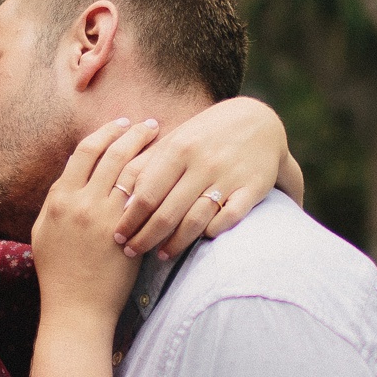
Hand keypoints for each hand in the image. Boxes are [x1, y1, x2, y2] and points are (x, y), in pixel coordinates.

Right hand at [31, 117, 156, 326]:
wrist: (76, 309)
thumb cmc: (58, 274)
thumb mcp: (44, 232)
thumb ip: (56, 201)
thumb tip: (70, 175)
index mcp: (59, 198)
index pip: (84, 152)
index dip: (105, 133)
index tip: (120, 124)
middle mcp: (81, 202)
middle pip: (112, 154)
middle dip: (133, 134)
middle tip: (150, 124)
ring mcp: (105, 218)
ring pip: (132, 171)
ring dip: (149, 151)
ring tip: (164, 141)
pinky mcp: (127, 234)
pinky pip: (146, 198)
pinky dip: (159, 180)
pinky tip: (172, 171)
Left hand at [111, 96, 294, 259]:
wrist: (259, 121)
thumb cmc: (205, 134)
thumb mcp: (175, 140)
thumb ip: (147, 165)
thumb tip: (117, 195)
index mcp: (178, 149)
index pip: (146, 194)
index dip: (129, 220)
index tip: (117, 236)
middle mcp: (202, 164)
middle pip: (167, 213)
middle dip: (144, 238)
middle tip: (131, 252)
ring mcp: (228, 177)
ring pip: (195, 222)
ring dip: (174, 244)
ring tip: (161, 255)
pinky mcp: (252, 188)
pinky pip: (227, 220)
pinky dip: (211, 232)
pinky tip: (199, 240)